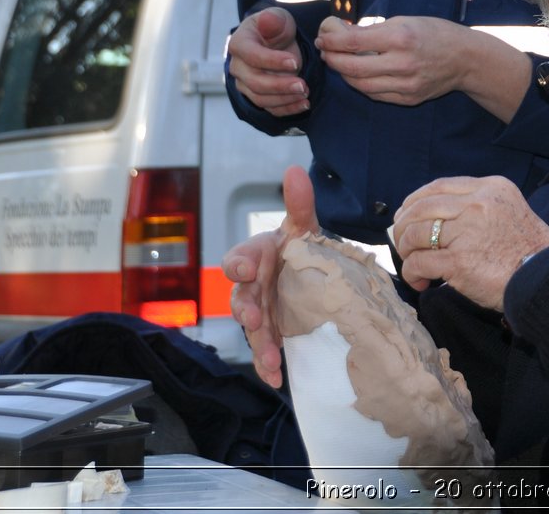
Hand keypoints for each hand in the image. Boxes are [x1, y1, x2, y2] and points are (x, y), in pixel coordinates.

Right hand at [221, 165, 318, 387]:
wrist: (310, 275)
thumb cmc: (298, 248)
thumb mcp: (302, 226)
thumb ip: (299, 203)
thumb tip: (296, 170)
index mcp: (255, 257)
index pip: (239, 258)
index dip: (241, 263)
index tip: (248, 268)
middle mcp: (252, 287)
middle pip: (242, 299)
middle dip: (248, 310)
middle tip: (257, 319)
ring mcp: (261, 312)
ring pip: (253, 330)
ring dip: (260, 345)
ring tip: (273, 359)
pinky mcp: (272, 334)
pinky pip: (265, 351)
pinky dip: (269, 366)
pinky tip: (278, 379)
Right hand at [228, 7, 308, 116]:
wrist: (277, 41)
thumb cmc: (276, 28)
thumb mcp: (278, 18)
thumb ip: (273, 21)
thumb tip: (267, 20)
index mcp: (239, 44)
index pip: (252, 56)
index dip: (272, 61)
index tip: (295, 62)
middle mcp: (238, 66)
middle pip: (255, 82)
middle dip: (280, 86)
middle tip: (303, 85)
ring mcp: (245, 83)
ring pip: (261, 99)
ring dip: (285, 99)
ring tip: (306, 93)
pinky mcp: (257, 96)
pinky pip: (269, 108)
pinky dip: (287, 109)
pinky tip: (304, 104)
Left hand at [315, 15, 471, 106]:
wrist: (466, 59)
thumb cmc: (435, 33)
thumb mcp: (406, 20)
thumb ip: (375, 29)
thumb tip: (343, 33)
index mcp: (401, 38)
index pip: (353, 42)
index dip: (332, 40)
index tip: (324, 37)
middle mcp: (402, 64)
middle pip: (352, 68)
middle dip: (332, 59)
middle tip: (325, 51)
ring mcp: (405, 85)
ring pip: (360, 85)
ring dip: (343, 74)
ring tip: (338, 63)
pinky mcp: (408, 98)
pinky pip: (375, 94)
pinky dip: (361, 84)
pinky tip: (357, 75)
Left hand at [391, 176, 548, 311]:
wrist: (546, 279)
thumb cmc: (529, 251)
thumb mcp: (509, 211)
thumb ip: (477, 208)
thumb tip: (434, 219)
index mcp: (490, 188)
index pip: (439, 186)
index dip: (414, 200)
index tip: (405, 215)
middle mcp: (477, 204)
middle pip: (421, 207)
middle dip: (403, 226)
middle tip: (401, 243)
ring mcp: (467, 231)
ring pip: (415, 234)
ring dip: (406, 251)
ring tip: (412, 264)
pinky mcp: (459, 261)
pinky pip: (419, 262)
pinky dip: (412, 273)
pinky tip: (420, 282)